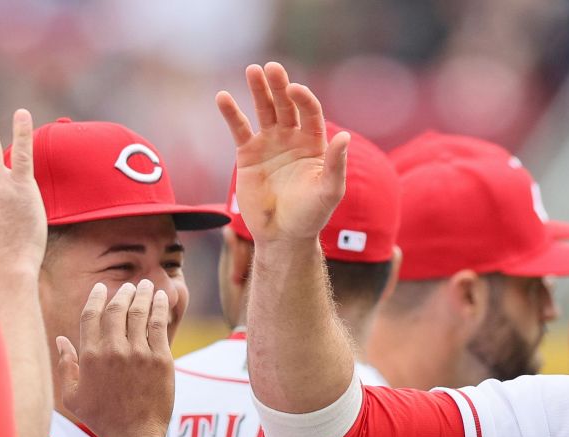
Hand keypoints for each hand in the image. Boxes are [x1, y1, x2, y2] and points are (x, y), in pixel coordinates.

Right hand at [56, 280, 173, 436]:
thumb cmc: (101, 420)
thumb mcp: (73, 395)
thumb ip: (66, 365)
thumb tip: (61, 340)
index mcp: (90, 356)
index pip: (91, 315)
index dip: (97, 297)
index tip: (102, 288)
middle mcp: (113, 350)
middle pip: (117, 309)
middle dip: (123, 293)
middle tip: (130, 287)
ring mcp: (138, 354)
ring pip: (140, 313)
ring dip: (143, 295)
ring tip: (147, 286)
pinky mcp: (161, 360)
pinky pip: (159, 325)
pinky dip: (160, 308)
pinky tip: (162, 298)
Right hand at [214, 62, 349, 243]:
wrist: (282, 236)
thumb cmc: (310, 216)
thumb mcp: (329, 192)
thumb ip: (337, 165)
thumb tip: (345, 137)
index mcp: (314, 144)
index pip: (309, 112)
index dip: (303, 98)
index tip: (294, 89)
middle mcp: (292, 139)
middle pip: (286, 105)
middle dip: (279, 86)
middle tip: (271, 68)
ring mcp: (270, 144)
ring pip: (264, 110)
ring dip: (258, 90)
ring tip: (252, 70)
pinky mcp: (248, 154)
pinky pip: (239, 128)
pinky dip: (232, 113)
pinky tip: (223, 98)